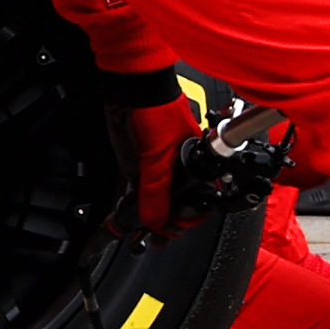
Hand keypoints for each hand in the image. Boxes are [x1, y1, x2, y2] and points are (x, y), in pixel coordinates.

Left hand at [113, 79, 212, 239]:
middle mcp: (182, 170)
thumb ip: (156, 192)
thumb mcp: (159, 157)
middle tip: (158, 236)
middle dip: (168, 223)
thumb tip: (156, 220)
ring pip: (159, 203)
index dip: (187, 218)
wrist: (131, 92)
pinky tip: (129, 218)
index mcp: (199, 166)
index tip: (172, 229)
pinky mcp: (141, 167)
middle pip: (179, 206)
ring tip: (141, 234)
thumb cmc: (158, 111)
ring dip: (151, 220)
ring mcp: (160, 170)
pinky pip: (141, 195)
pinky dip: (136, 209)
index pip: (200, 201)